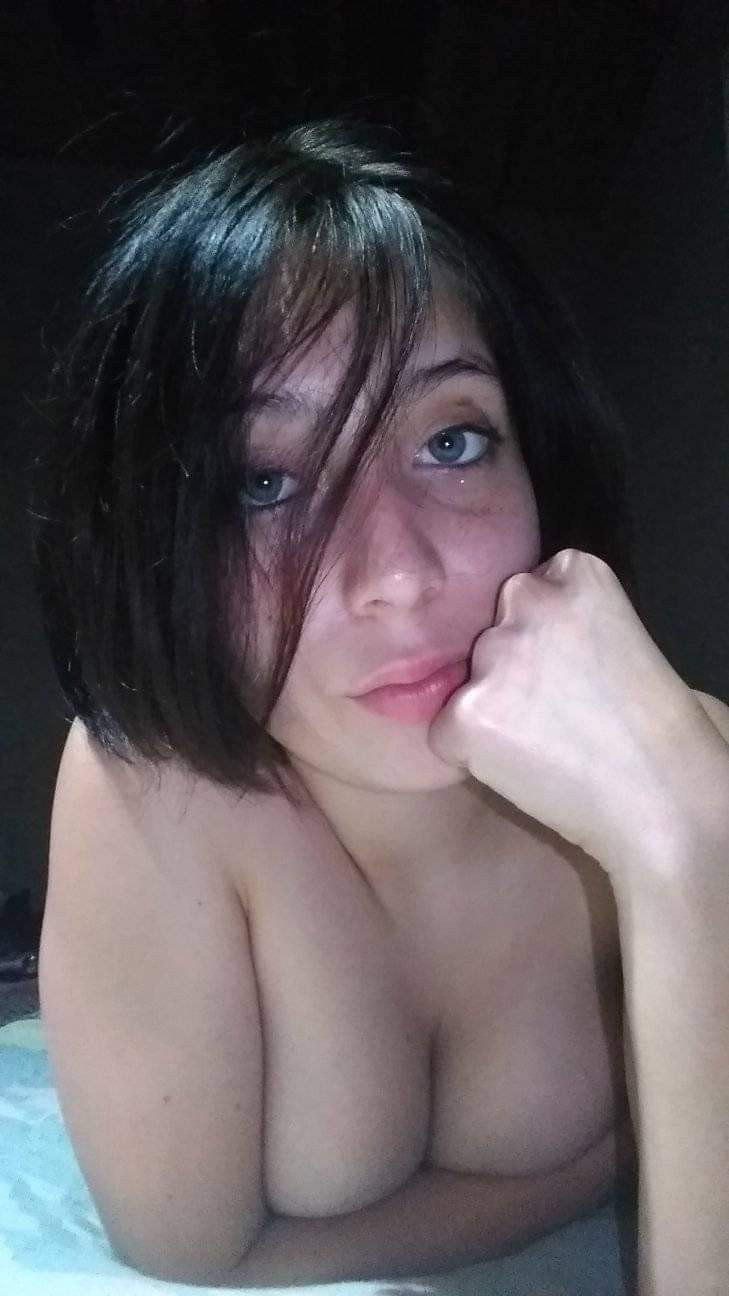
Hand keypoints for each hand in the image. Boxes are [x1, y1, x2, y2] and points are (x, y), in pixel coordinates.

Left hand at [427, 549, 710, 878]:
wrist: (662, 797)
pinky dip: (471, 753)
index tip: (574, 670)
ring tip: (546, 742)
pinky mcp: (465, 711)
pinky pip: (446, 730)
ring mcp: (494, 654)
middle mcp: (529, 599)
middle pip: (492, 628)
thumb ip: (561, 623)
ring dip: (489, 708)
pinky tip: (524, 765)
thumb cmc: (650, 729)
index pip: (530, 588)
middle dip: (510, 666)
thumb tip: (506, 639)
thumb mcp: (617, 638)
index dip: (544, 636)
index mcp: (576, 572)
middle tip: (555, 711)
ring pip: (468, 679)